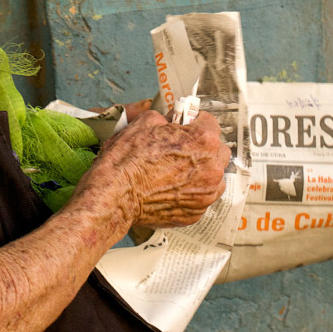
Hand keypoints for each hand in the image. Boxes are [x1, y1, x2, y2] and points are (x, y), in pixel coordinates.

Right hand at [97, 110, 229, 228]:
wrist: (115, 196)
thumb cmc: (128, 159)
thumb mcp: (145, 122)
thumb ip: (167, 118)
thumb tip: (172, 121)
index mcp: (203, 140)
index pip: (210, 122)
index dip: (193, 122)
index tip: (182, 126)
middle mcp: (212, 168)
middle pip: (218, 150)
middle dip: (203, 146)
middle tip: (181, 148)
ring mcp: (206, 194)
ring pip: (214, 176)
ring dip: (202, 170)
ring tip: (178, 171)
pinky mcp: (196, 213)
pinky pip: (201, 197)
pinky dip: (191, 191)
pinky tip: (171, 189)